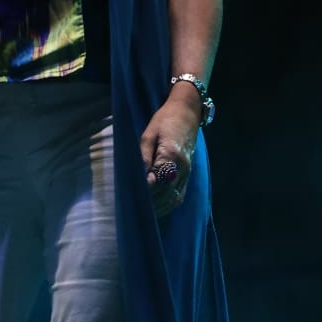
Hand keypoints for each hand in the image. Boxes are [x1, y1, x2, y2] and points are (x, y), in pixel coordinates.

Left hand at [140, 95, 200, 217]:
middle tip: (134, 205)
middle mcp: (182, 167)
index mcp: (171, 155)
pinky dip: (170, 203)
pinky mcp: (188, 173)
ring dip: (160, 205)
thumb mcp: (149, 134)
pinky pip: (180, 194)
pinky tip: (158, 206)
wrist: (187, 112)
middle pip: (167, 192)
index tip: (133, 194)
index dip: (146, 190)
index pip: (158, 181)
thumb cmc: (165, 120)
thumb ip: (144, 156)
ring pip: (174, 197)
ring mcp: (187, 171)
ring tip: (144, 210)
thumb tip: (139, 176)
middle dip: (151, 201)